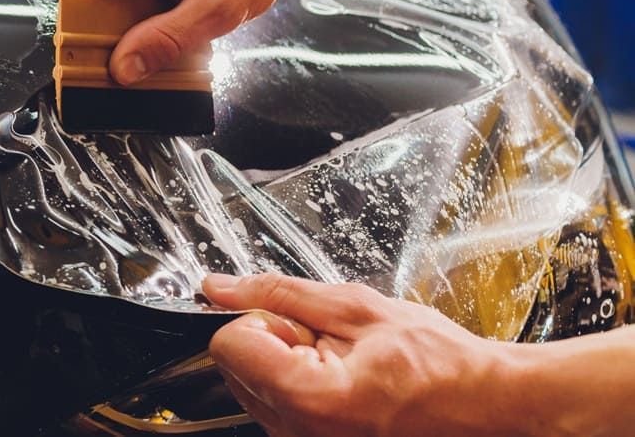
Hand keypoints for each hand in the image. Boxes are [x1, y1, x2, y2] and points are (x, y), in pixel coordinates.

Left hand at [202, 273, 528, 436]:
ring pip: (255, 386)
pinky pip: (277, 409)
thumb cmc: (441, 364)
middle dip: (276, 342)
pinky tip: (346, 384)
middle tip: (335, 344)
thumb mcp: (359, 309)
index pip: (228, 345)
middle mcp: (297, 434)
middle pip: (236, 367)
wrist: (489, 407)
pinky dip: (302, 388)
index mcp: (308, 399)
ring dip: (289, 365)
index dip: (265, 321)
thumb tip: (221, 288)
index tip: (305, 324)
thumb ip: (280, 295)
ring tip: (347, 366)